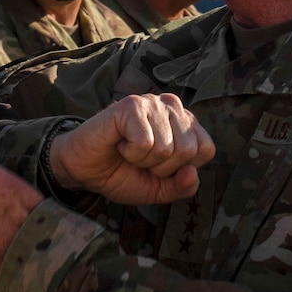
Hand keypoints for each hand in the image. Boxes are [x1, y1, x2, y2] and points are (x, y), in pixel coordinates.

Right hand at [50, 93, 215, 204]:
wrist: (85, 170)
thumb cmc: (122, 173)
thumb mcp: (159, 189)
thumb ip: (182, 187)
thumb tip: (193, 173)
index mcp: (185, 122)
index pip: (206, 149)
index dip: (180, 169)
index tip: (158, 166)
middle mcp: (173, 106)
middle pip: (188, 150)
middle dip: (162, 167)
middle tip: (141, 159)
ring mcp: (153, 102)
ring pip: (166, 148)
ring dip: (143, 161)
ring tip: (129, 150)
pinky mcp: (132, 105)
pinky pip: (146, 143)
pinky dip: (131, 153)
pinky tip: (120, 143)